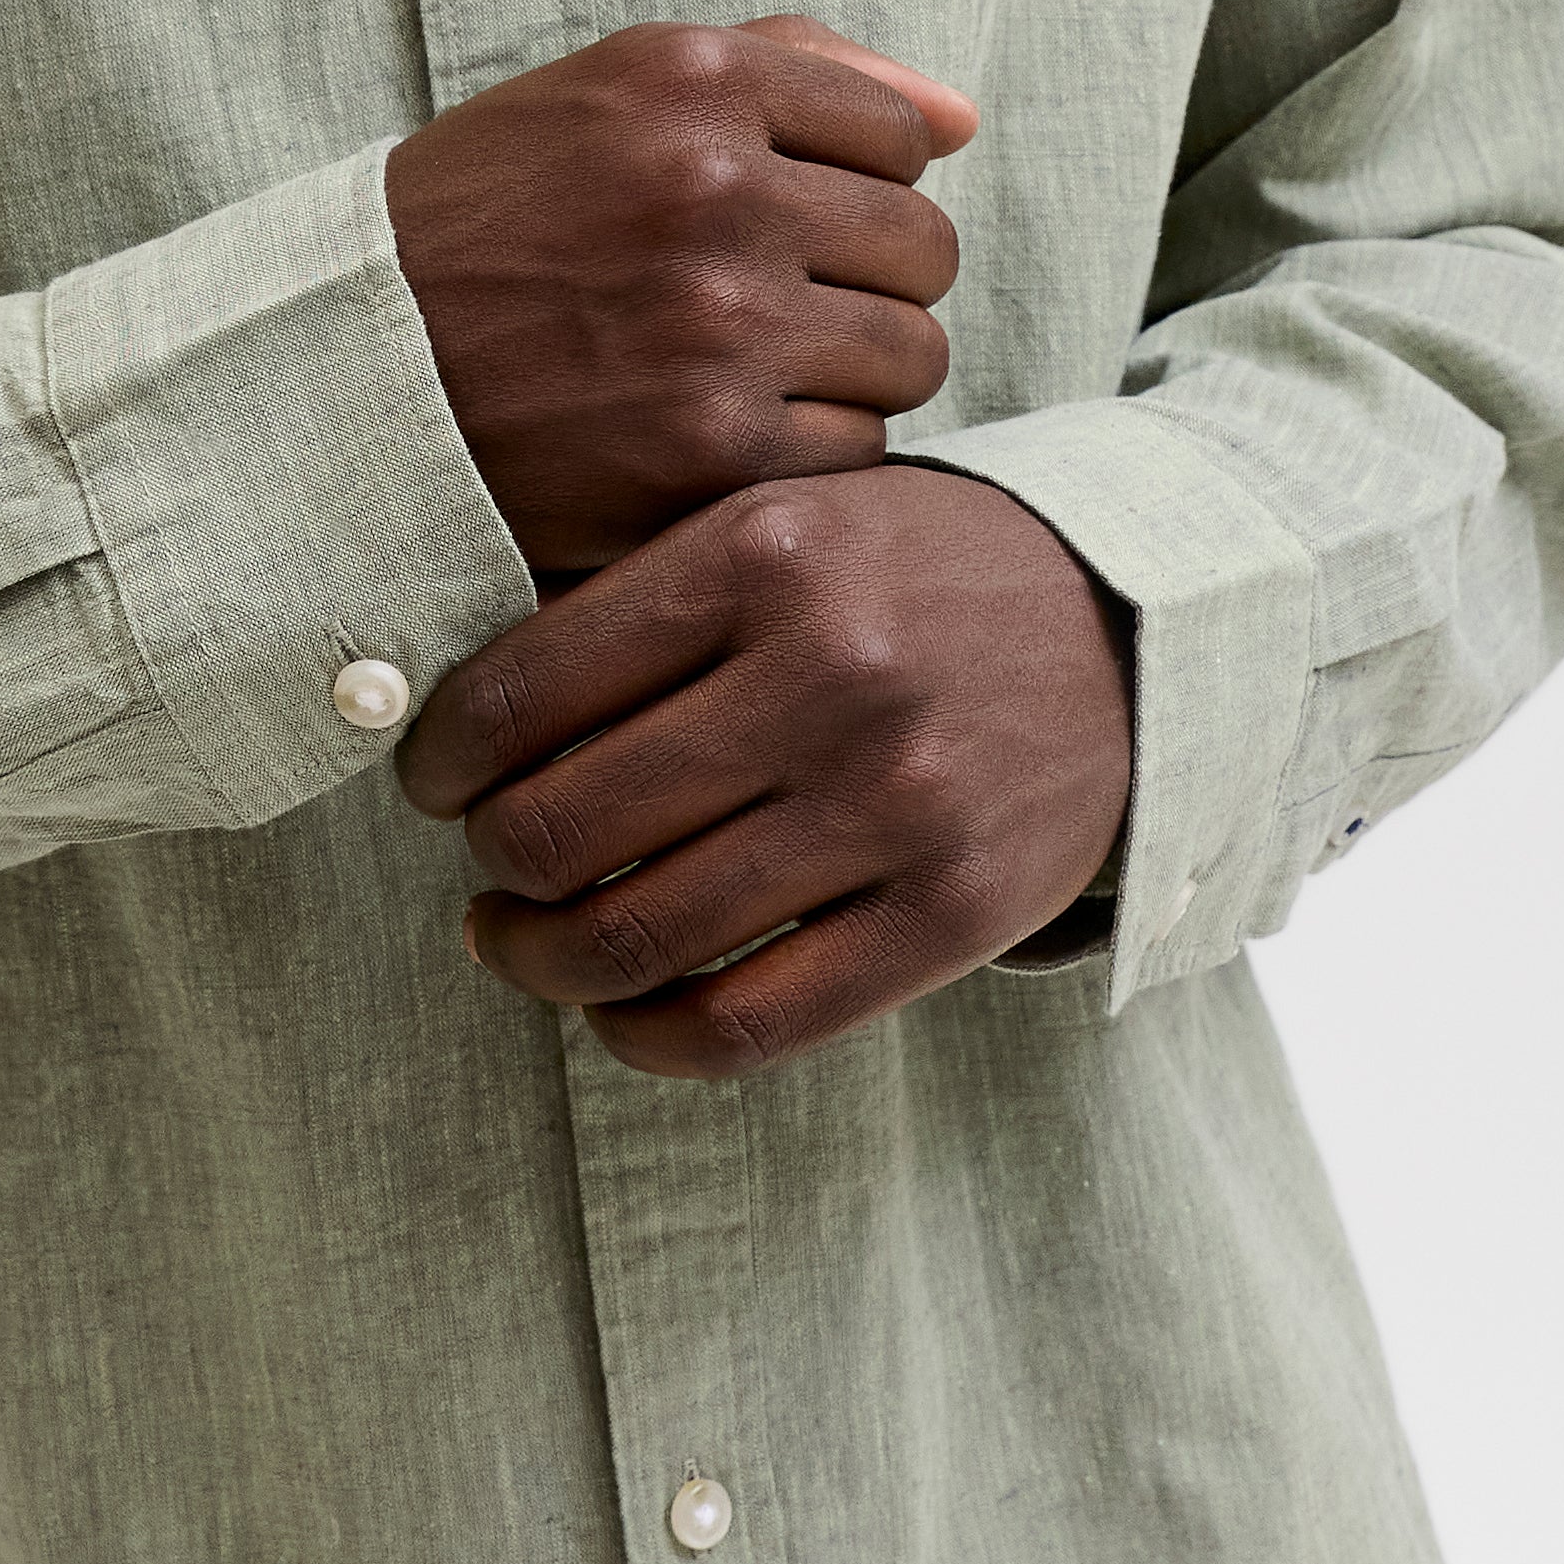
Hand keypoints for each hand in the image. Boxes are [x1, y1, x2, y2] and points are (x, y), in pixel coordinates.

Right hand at [384, 17, 976, 578]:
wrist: (349, 376)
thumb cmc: (493, 225)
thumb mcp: (614, 96)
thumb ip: (795, 70)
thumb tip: (966, 117)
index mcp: (691, 77)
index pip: (900, 136)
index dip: (855, 189)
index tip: (780, 226)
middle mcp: (712, 187)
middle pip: (924, 250)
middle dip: (869, 287)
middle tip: (776, 313)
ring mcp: (717, 324)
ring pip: (910, 357)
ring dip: (852, 376)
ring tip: (751, 376)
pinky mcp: (709, 450)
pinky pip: (856, 452)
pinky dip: (804, 457)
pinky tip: (718, 439)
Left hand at [397, 467, 1133, 1078]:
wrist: (1132, 626)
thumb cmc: (908, 579)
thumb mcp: (783, 524)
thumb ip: (637, 599)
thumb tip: (454, 730)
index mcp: (763, 551)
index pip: (523, 691)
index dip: (440, 761)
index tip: (432, 784)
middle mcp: (829, 673)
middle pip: (564, 827)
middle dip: (491, 866)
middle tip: (487, 867)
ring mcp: (898, 801)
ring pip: (639, 938)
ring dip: (543, 961)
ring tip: (525, 942)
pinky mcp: (954, 911)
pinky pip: (747, 1024)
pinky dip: (645, 1039)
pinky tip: (618, 1014)